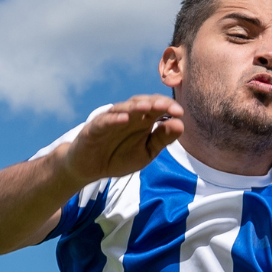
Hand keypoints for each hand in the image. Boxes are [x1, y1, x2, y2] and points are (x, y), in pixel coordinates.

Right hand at [60, 95, 184, 182]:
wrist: (90, 168)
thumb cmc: (119, 157)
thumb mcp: (146, 152)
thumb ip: (162, 139)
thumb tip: (181, 124)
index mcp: (142, 121)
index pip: (157, 108)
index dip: (168, 107)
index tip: (180, 113)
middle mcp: (127, 116)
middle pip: (142, 103)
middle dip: (155, 103)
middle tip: (168, 107)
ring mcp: (110, 120)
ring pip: (124, 108)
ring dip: (136, 107)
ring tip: (148, 107)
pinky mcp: (94, 128)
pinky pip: (105, 121)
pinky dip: (114, 119)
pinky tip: (124, 119)